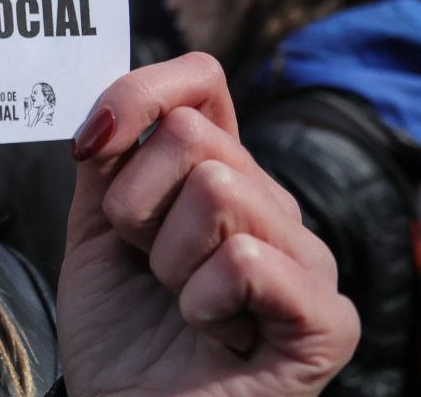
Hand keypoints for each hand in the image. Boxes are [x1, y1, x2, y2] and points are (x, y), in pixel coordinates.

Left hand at [57, 53, 358, 395]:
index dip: (138, 99)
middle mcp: (276, 208)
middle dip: (137, 208)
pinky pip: (248, 260)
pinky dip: (202, 303)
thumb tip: (118, 103)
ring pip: (220, 191)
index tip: (92, 150)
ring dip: (168, 261)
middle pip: (196, 137)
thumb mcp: (97, 229)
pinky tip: (213, 336)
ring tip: (183, 307)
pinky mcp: (328, 321)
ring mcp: (310, 262)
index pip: (203, 81)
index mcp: (226, 176)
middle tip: (148, 268)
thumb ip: (110, 156)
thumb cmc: (119, 337)